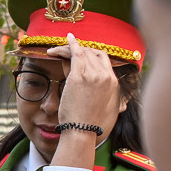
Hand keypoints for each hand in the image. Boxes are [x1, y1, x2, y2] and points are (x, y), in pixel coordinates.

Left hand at [47, 33, 123, 152]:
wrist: (82, 131)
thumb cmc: (90, 123)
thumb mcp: (106, 106)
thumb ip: (104, 93)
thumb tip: (104, 89)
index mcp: (113, 82)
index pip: (103, 59)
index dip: (91, 53)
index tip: (81, 53)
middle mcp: (105, 75)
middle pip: (93, 53)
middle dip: (80, 49)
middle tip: (66, 50)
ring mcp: (92, 75)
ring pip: (83, 52)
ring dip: (69, 48)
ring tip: (56, 50)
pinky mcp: (78, 76)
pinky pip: (75, 53)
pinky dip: (70, 45)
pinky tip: (67, 38)